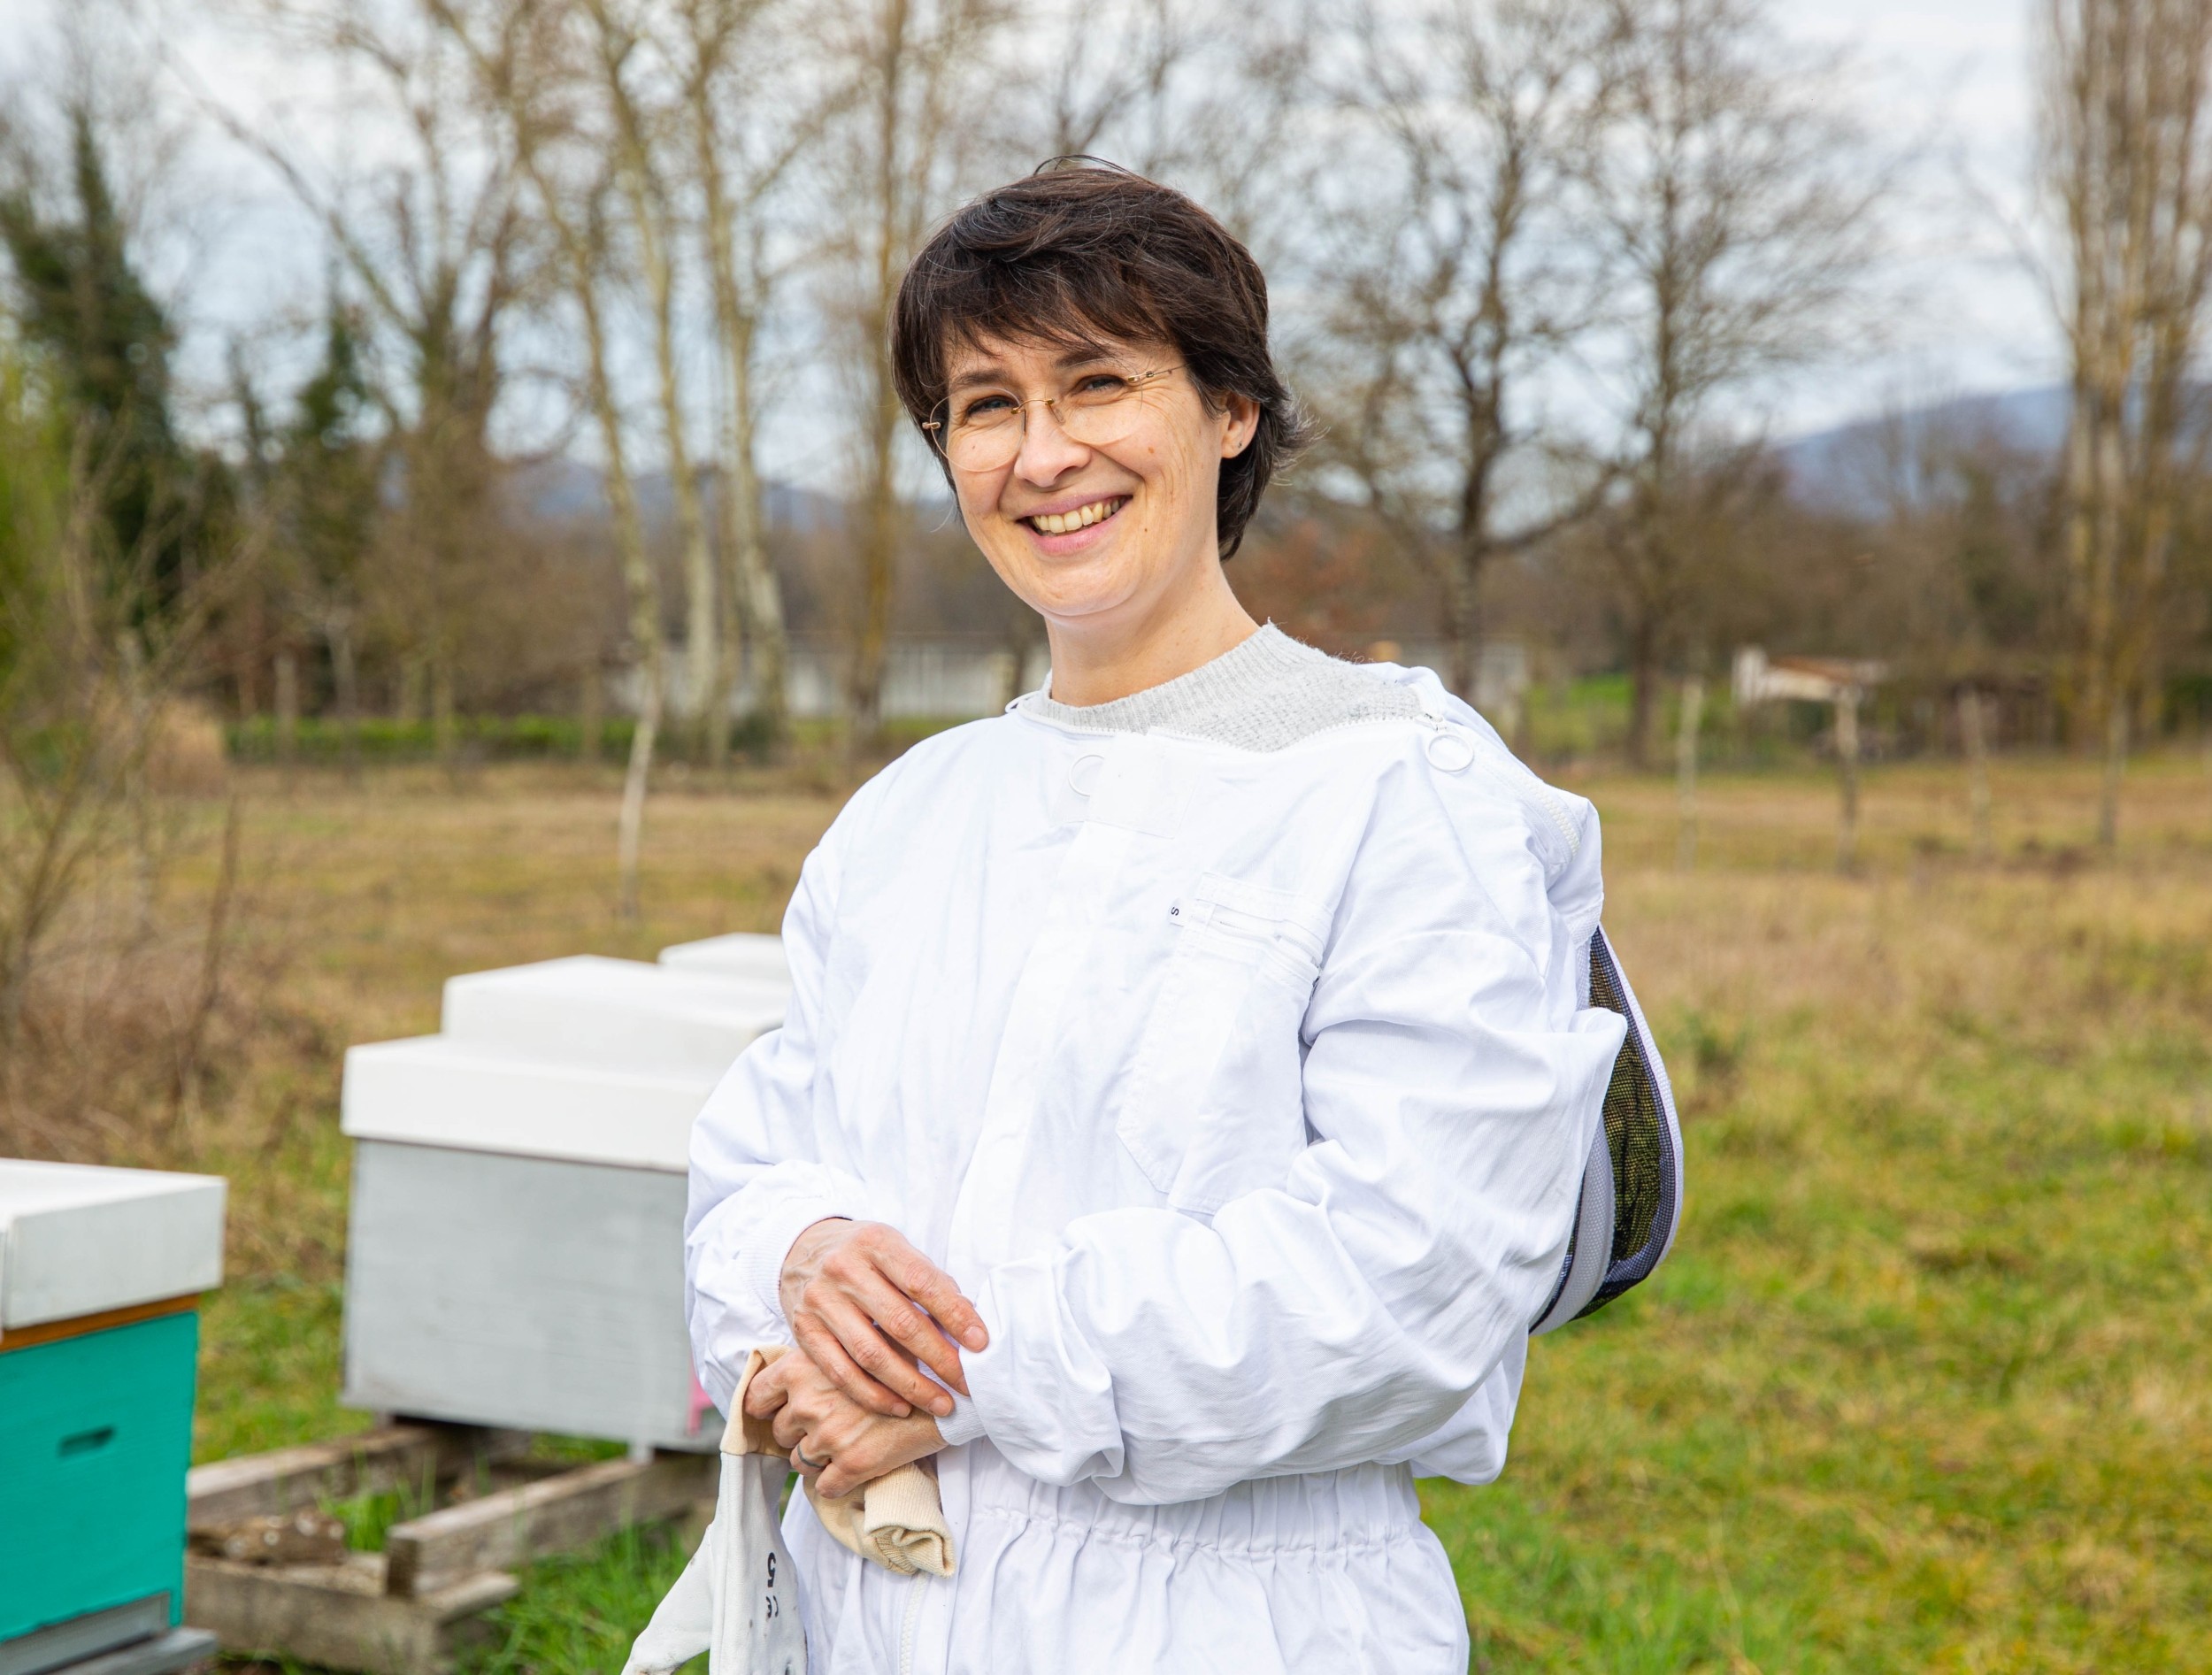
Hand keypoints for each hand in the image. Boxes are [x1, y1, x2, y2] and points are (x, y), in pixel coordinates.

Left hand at [746, 1347, 944, 1498]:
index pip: (757, 1395)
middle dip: (799, 1432)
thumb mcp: (859, 1339)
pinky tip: (856, 1467)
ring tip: (846, 1444)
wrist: (951, 1385)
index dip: (765, 1407)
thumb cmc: (909, 1356)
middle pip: (780, 1431)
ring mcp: (829, 1435)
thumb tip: (804, 1369)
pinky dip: (837, 1482)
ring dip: (819, 1458)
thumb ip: (826, 1352)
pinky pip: (825, 1487)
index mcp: (803, 1365)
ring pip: (800, 1462)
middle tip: (828, 1426)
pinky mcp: (852, 1465)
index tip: (777, 1412)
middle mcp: (809, 1401)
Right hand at [778, 1219, 986, 1419]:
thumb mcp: (896, 1250)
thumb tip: (969, 1322)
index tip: (980, 1343)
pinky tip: (901, 1408)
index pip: (922, 1282)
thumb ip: (929, 1281)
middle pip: (900, 1323)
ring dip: (911, 1386)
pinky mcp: (803, 1332)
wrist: (801, 1251)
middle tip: (967, 1383)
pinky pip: (841, 1373)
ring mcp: (820, 1301)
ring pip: (871, 1354)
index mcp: (876, 1242)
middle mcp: (844, 1269)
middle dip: (940, 1358)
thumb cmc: (864, 1255)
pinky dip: (873, 1395)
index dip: (955, 1314)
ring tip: (941, 1403)